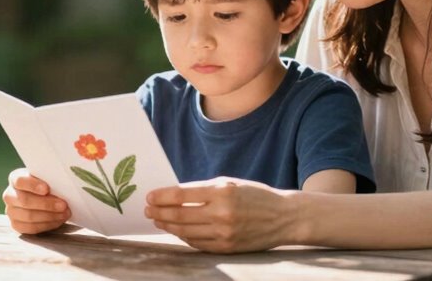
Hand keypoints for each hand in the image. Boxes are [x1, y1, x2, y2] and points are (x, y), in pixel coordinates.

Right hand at [3, 168, 70, 233]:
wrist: (44, 197)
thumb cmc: (47, 184)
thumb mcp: (47, 178)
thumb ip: (50, 178)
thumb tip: (62, 182)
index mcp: (15, 178)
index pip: (19, 181)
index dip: (33, 185)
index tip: (47, 189)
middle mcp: (9, 195)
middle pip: (24, 201)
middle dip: (46, 204)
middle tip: (63, 205)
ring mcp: (11, 211)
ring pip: (28, 216)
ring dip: (50, 216)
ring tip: (65, 213)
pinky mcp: (16, 225)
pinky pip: (31, 228)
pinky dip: (47, 225)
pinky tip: (58, 220)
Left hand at [144, 176, 297, 252]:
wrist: (284, 217)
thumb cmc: (255, 195)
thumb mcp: (230, 183)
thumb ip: (203, 190)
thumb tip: (173, 195)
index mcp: (222, 191)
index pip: (182, 195)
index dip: (162, 196)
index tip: (149, 196)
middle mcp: (222, 213)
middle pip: (180, 215)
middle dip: (160, 212)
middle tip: (148, 209)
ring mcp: (224, 233)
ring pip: (186, 231)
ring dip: (168, 225)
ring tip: (158, 219)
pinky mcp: (226, 247)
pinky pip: (197, 243)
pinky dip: (184, 236)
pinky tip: (177, 230)